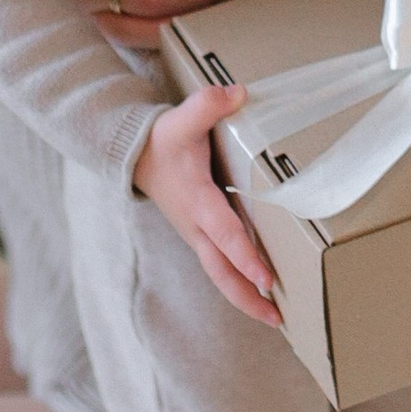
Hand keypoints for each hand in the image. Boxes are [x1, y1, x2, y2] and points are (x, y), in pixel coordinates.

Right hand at [135, 89, 280, 324]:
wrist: (134, 157)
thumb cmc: (161, 140)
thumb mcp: (181, 119)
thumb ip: (207, 105)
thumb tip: (236, 93)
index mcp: (196, 201)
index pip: (224, 234)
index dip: (246, 256)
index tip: (267, 278)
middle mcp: (197, 226)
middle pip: (222, 271)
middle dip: (248, 296)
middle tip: (276, 317)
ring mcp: (197, 236)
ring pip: (220, 275)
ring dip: (245, 297)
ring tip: (275, 318)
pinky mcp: (200, 237)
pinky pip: (220, 267)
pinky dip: (239, 284)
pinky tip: (260, 294)